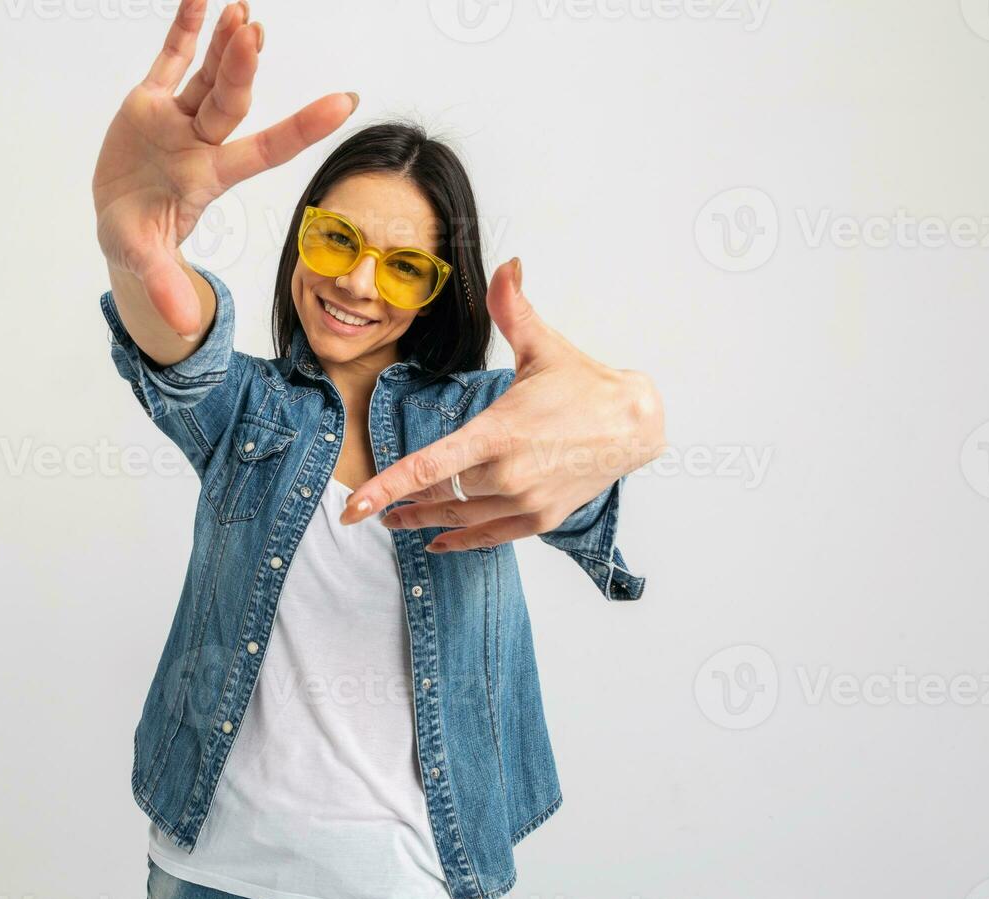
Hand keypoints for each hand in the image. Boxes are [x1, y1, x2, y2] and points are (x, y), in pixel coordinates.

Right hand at [92, 0, 357, 336]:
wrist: (117, 222)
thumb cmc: (140, 240)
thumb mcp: (146, 262)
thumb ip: (166, 285)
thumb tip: (185, 326)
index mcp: (210, 176)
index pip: (266, 149)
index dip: (302, 127)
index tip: (346, 101)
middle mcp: (201, 143)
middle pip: (230, 103)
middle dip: (240, 71)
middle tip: (254, 34)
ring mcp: (177, 119)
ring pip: (207, 77)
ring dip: (224, 46)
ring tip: (243, 13)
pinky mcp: (150, 102)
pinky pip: (170, 58)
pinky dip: (185, 27)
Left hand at [341, 257, 665, 550]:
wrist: (635, 424)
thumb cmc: (583, 385)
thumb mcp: (543, 345)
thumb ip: (512, 309)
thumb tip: (506, 266)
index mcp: (498, 432)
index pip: (428, 467)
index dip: (386, 488)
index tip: (353, 506)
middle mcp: (508, 473)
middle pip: (438, 496)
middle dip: (401, 503)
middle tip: (367, 509)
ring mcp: (526, 500)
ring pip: (460, 519)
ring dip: (423, 522)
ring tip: (396, 523)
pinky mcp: (541, 518)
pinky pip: (490, 537)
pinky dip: (460, 542)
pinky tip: (437, 542)